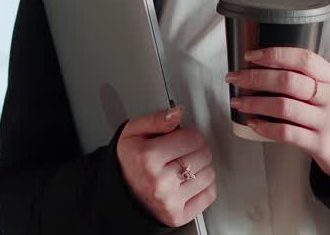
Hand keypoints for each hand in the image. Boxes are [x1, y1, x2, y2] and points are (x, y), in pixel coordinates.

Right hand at [116, 107, 216, 226]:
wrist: (120, 192)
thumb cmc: (129, 161)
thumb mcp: (133, 132)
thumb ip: (156, 119)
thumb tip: (177, 113)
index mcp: (147, 157)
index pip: (193, 138)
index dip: (188, 134)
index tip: (180, 138)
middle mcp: (159, 182)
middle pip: (203, 155)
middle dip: (196, 149)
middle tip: (181, 152)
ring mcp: (169, 201)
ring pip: (209, 174)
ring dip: (200, 167)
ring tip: (182, 167)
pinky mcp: (177, 216)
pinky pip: (209, 194)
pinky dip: (203, 186)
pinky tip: (188, 182)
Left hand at [227, 48, 329, 183]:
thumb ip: (308, 77)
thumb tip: (264, 65)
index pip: (304, 59)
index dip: (274, 55)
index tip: (251, 56)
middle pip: (289, 81)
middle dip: (255, 77)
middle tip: (235, 78)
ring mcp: (326, 122)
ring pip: (283, 107)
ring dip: (255, 102)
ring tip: (238, 101)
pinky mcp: (319, 144)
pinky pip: (286, 133)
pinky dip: (265, 127)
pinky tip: (252, 122)